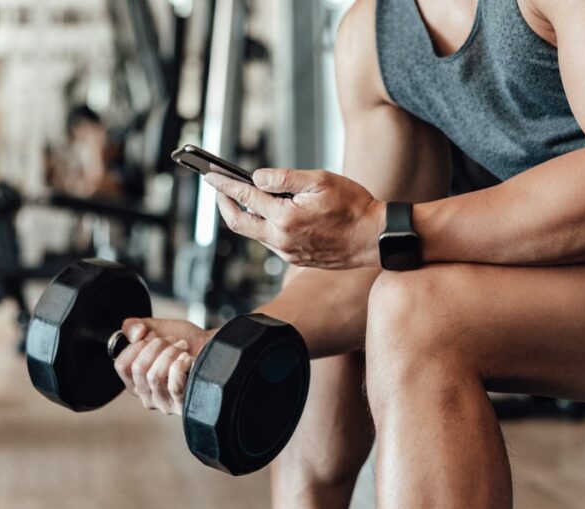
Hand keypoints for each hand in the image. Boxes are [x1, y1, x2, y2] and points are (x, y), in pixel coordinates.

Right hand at [113, 318, 213, 414]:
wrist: (215, 347)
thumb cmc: (186, 342)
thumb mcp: (156, 329)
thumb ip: (135, 326)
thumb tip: (134, 333)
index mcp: (136, 381)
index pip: (121, 366)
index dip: (136, 345)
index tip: (151, 336)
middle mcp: (147, 396)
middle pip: (138, 369)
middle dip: (156, 346)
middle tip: (172, 340)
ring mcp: (165, 403)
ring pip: (154, 376)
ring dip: (170, 353)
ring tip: (182, 347)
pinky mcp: (183, 405)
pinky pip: (174, 385)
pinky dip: (181, 365)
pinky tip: (188, 359)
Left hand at [204, 169, 384, 268]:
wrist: (375, 238)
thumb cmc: (354, 206)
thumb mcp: (320, 180)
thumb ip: (285, 178)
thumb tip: (257, 178)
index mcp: (286, 217)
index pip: (245, 197)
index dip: (224, 184)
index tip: (210, 174)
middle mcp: (282, 239)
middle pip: (239, 222)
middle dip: (224, 203)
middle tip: (217, 187)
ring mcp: (288, 252)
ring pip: (254, 233)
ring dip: (244, 214)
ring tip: (241, 196)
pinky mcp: (295, 258)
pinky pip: (270, 241)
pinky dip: (262, 225)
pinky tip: (267, 212)